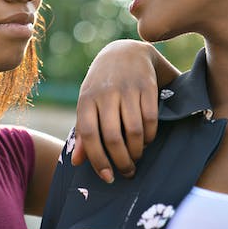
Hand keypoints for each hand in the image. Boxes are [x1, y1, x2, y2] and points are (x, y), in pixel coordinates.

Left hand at [71, 40, 178, 182]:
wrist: (126, 51)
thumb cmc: (102, 84)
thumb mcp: (88, 102)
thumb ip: (83, 132)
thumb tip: (77, 163)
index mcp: (86, 99)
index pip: (87, 134)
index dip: (97, 159)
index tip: (107, 177)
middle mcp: (105, 94)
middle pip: (112, 137)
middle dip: (121, 161)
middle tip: (127, 173)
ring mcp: (127, 89)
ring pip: (133, 131)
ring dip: (137, 152)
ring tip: (136, 158)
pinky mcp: (147, 86)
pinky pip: (150, 120)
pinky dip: (150, 136)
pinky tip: (147, 141)